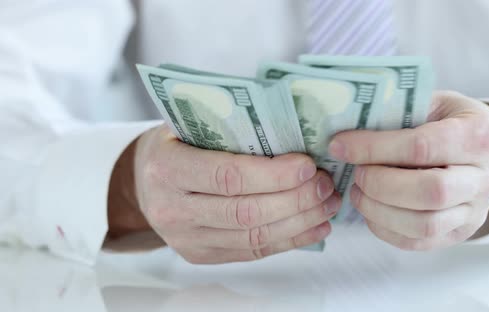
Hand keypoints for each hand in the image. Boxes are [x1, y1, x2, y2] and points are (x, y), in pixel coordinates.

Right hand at [108, 125, 339, 262]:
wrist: (143, 180)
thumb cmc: (176, 144)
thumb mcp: (189, 124)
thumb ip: (230, 127)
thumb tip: (295, 130)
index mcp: (167, 167)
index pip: (227, 176)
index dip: (272, 175)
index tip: (307, 166)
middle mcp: (172, 209)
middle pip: (245, 211)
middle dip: (294, 199)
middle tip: (325, 184)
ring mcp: (185, 238)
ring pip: (253, 236)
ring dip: (299, 221)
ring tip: (327, 203)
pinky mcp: (200, 255)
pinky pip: (253, 252)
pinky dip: (290, 240)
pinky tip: (315, 226)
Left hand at [328, 91, 488, 249]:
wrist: (486, 147)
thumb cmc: (451, 119)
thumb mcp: (433, 101)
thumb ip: (398, 111)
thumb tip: (347, 128)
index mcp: (479, 136)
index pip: (422, 147)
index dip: (374, 148)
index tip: (341, 145)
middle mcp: (485, 178)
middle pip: (428, 191)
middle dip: (379, 183)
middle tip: (355, 172)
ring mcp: (475, 211)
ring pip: (424, 224)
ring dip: (378, 210)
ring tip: (358, 191)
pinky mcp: (460, 233)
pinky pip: (418, 242)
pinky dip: (385, 228)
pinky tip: (371, 208)